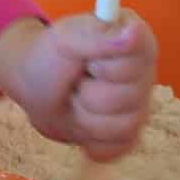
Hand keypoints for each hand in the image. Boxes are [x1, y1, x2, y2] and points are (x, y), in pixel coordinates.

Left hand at [0, 10, 157, 160]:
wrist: (34, 89)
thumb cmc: (49, 57)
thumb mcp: (65, 39)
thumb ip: (98, 35)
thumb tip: (134, 32)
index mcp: (137, 41)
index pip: (139, 59)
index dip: (105, 66)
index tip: (88, 62)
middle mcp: (145, 73)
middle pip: (130, 97)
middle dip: (90, 94)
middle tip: (76, 82)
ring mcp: (140, 105)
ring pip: (124, 126)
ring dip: (86, 118)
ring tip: (76, 100)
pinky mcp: (129, 134)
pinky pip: (119, 147)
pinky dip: (90, 139)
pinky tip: (80, 123)